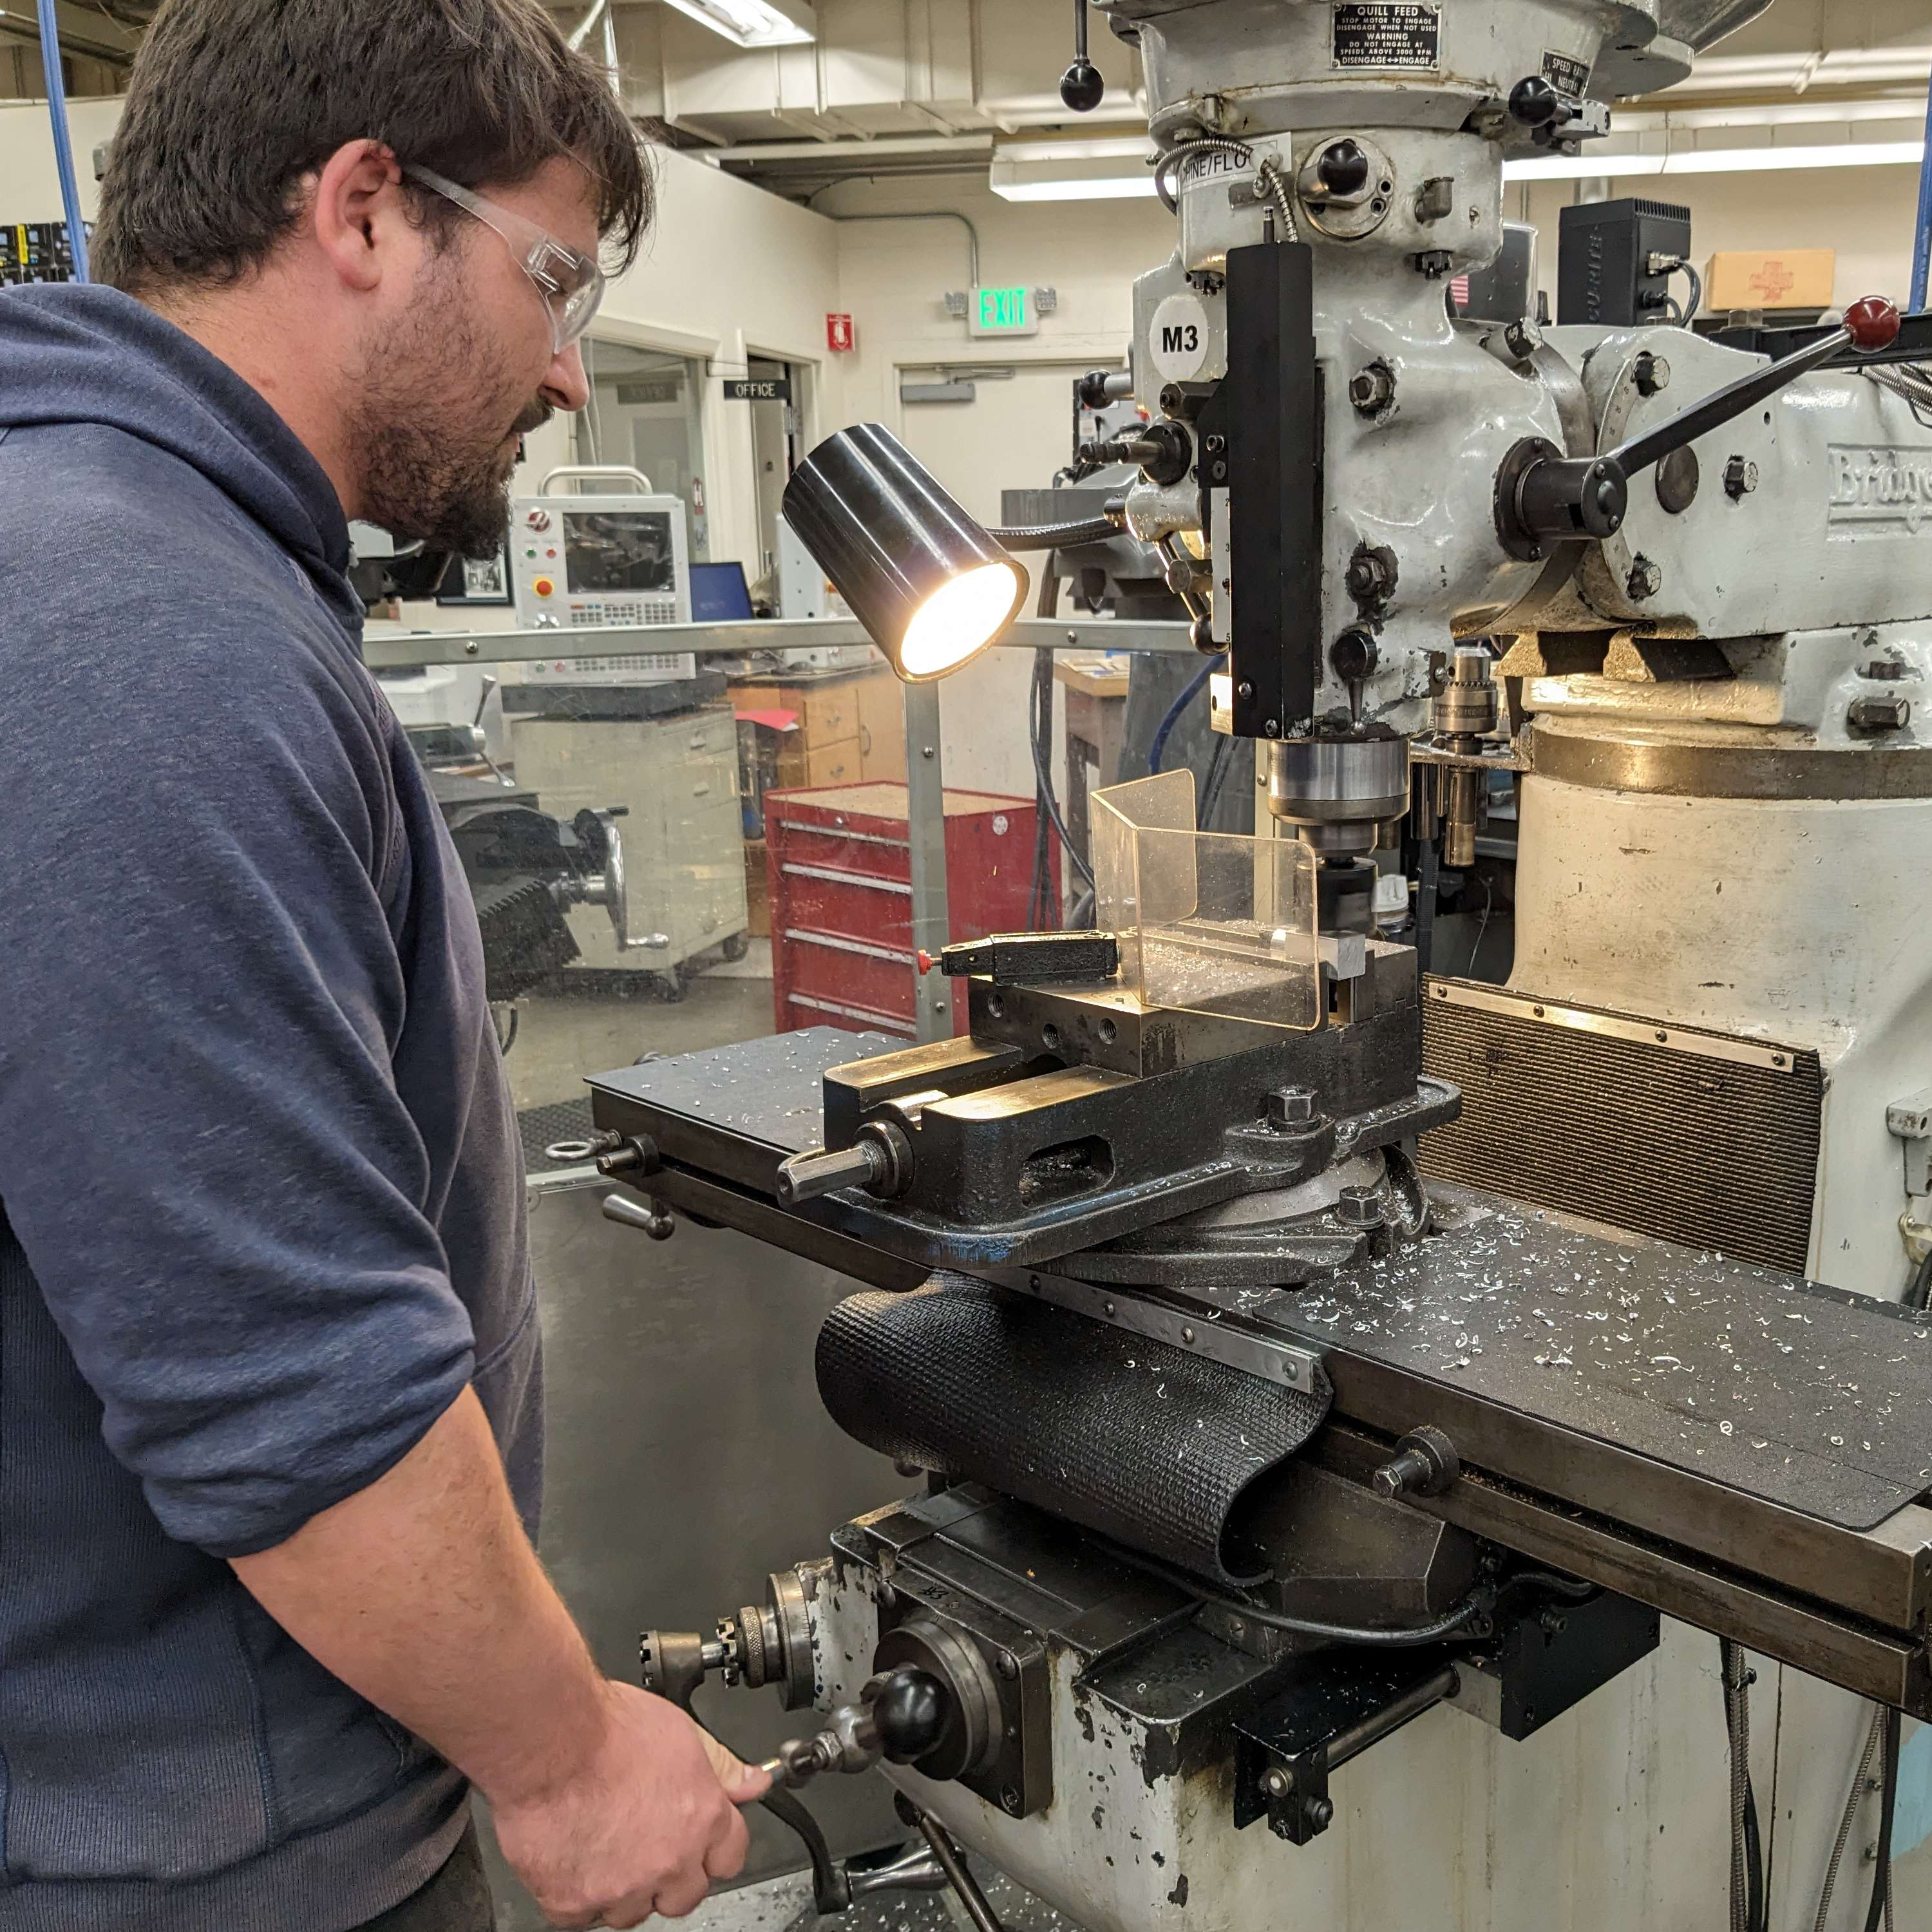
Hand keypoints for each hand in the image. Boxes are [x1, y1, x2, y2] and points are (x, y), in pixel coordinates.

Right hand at [491, 1681, 770, 1926]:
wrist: (550, 1738)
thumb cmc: (607, 1727)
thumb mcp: (682, 1731)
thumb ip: (721, 1765)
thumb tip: (754, 1782)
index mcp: (701, 1818)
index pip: (730, 1857)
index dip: (712, 1846)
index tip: (696, 1839)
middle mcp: (669, 1860)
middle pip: (685, 1895)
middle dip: (670, 1874)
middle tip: (642, 1840)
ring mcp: (622, 1887)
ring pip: (633, 1911)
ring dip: (623, 1887)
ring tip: (603, 1840)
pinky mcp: (574, 1903)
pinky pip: (582, 1917)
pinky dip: (577, 1894)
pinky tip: (574, 1855)